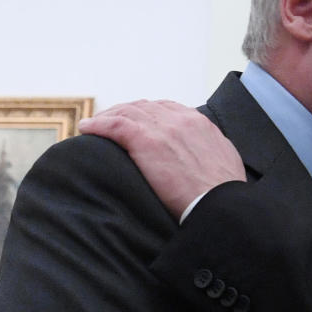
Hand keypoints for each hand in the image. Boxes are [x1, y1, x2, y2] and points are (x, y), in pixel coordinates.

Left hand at [78, 100, 246, 218]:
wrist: (219, 204)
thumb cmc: (223, 193)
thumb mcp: (224, 160)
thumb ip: (210, 150)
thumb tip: (205, 157)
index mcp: (200, 124)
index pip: (168, 108)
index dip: (149, 114)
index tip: (139, 122)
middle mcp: (181, 120)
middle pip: (145, 107)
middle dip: (126, 112)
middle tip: (111, 122)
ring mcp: (162, 128)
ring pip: (127, 112)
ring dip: (109, 116)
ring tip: (96, 125)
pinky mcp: (145, 141)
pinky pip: (114, 125)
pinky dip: (98, 125)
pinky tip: (87, 128)